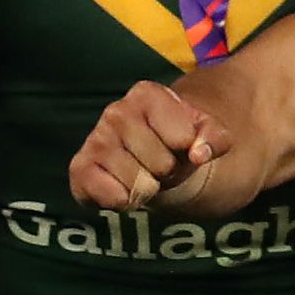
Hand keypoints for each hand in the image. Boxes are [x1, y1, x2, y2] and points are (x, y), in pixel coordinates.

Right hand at [68, 80, 229, 211]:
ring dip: (149, 187)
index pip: (182, 138)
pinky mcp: (79, 167)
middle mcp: (116, 111)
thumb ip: (215, 138)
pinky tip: (124, 186)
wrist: (151, 155)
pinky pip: (111, 197)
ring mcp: (95, 139)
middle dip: (169, 171)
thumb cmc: (179, 139)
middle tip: (162, 163)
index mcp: (147, 93)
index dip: (189, 149)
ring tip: (145, 172)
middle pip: (160, 163)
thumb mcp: (208, 133)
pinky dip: (125, 201)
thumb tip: (199, 153)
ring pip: (138, 183)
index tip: (181, 145)